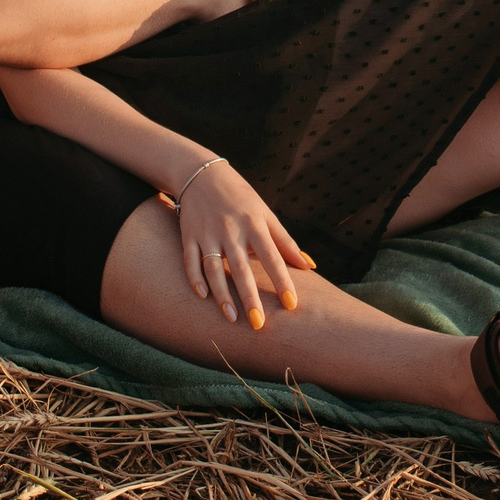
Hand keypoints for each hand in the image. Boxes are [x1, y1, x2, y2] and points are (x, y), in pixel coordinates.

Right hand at [175, 160, 315, 327]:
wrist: (202, 174)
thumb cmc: (241, 198)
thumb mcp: (266, 214)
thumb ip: (286, 242)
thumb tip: (310, 266)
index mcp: (254, 224)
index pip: (272, 256)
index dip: (282, 280)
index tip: (292, 304)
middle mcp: (231, 230)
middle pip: (242, 268)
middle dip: (250, 297)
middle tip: (259, 324)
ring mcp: (208, 233)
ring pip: (214, 269)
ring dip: (222, 295)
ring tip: (232, 318)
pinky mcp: (188, 235)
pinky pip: (190, 261)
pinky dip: (195, 279)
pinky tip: (203, 297)